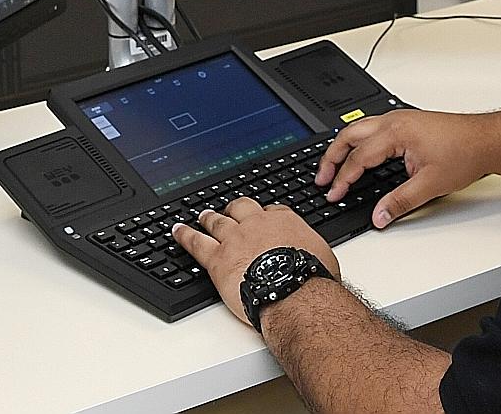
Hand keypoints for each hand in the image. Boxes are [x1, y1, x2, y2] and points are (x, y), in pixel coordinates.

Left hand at [172, 198, 339, 325]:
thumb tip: (319, 261)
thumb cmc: (311, 279)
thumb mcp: (323, 258)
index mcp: (284, 222)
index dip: (264, 215)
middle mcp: (257, 225)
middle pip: (241, 209)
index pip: (272, 212)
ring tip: (203, 216)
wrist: (294, 292)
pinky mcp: (218, 259)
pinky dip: (185, 236)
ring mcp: (235, 239)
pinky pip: (196, 243)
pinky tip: (177, 231)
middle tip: (229, 211)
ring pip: (217, 222)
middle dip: (234, 209)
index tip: (261, 218)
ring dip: (208, 218)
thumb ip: (314, 253)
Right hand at [316, 110, 499, 227]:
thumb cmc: (465, 153)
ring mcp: (400, 119)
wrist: (488, 140)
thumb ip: (400, 203)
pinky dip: (358, 141)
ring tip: (334, 166)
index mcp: (395, 133)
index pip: (358, 158)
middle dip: (331, 157)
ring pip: (359, 128)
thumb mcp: (430, 185)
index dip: (343, 179)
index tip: (334, 194)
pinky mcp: (407, 122)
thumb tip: (379, 217)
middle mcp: (394, 122)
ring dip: (343, 146)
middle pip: (349, 135)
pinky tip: (360, 153)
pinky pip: (372, 128)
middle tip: (322, 178)